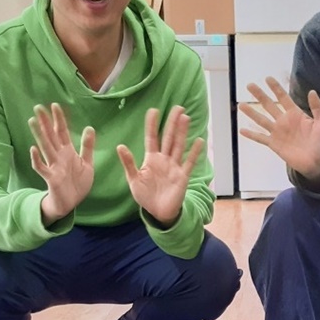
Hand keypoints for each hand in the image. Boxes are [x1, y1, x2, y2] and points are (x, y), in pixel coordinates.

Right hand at [30, 102, 94, 224]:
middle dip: (45, 122)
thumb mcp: (87, 163)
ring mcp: (54, 166)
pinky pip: (42, 168)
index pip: (62, 132)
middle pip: (51, 136)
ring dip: (39, 135)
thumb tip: (89, 127)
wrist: (72, 203)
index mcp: (68, 152)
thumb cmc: (78, 183)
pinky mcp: (51, 178)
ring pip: (45, 147)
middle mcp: (59, 157)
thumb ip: (87, 146)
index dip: (59, 119)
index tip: (54, 105)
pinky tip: (33, 149)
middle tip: (38, 107)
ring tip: (32, 121)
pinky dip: (37, 159)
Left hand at [116, 106, 202, 227]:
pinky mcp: (182, 176)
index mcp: (151, 159)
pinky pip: (189, 162)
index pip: (152, 138)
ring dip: (182, 132)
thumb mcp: (133, 179)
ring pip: (178, 146)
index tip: (153, 110)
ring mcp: (174, 167)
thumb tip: (120, 146)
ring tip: (185, 118)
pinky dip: (194, 153)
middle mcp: (164, 160)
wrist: (158, 212)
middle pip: (169, 137)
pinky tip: (199, 141)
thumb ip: (129, 163)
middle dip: (172, 123)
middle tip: (177, 107)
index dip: (152, 125)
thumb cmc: (145, 196)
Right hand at [239, 77, 319, 180]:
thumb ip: (317, 108)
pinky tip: (241, 130)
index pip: (283, 98)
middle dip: (260, 95)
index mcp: (295, 114)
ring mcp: (278, 133)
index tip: (267, 78)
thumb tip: (312, 91)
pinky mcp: (274, 144)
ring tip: (241, 105)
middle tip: (249, 85)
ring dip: (251, 113)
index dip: (276, 88)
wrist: (317, 162)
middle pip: (269, 105)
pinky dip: (251, 134)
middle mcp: (284, 121)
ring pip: (262, 120)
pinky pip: (260, 138)